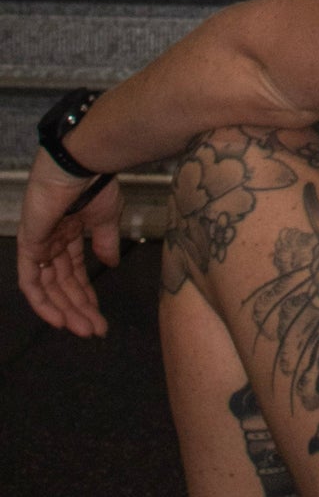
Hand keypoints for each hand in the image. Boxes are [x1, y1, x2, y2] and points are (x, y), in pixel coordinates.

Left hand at [15, 151, 122, 339]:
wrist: (82, 165)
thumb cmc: (96, 185)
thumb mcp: (108, 218)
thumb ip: (105, 243)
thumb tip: (110, 265)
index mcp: (70, 233)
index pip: (74, 273)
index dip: (86, 296)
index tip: (100, 318)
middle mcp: (52, 242)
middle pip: (61, 285)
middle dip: (78, 309)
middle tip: (94, 330)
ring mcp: (39, 244)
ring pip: (48, 288)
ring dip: (65, 310)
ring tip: (83, 329)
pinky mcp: (29, 245)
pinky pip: (31, 280)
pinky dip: (42, 302)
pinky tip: (59, 318)